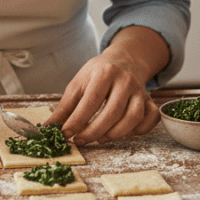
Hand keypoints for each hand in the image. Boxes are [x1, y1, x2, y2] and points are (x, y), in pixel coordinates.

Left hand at [44, 26, 168, 144]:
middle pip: (112, 112)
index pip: (90, 101)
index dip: (77, 121)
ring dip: (114, 134)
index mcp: (104, 73)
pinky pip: (150, 119)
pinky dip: (139, 130)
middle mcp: (125, 81)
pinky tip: (123, 132)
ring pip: (132, 118)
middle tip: (80, 140)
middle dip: (93, 132)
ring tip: (99, 138)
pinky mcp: (150, 100)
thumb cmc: (98, 73)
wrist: (124, 59)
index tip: (65, 134)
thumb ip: (65, 107)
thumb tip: (49, 128)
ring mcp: (140, 91)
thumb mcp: (78, 83)